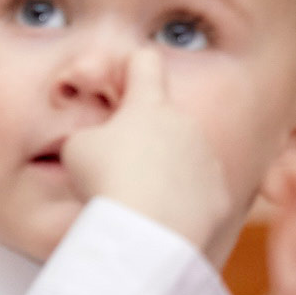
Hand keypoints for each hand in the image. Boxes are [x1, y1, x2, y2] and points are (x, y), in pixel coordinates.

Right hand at [60, 47, 228, 248]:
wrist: (145, 231)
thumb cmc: (106, 181)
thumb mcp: (76, 148)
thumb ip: (91, 133)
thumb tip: (100, 142)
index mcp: (150, 105)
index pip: (145, 62)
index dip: (131, 67)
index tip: (121, 85)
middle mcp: (185, 124)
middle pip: (164, 117)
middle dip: (144, 133)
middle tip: (118, 164)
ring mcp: (207, 158)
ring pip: (183, 153)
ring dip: (164, 167)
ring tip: (140, 197)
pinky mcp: (219, 192)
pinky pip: (198, 188)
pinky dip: (182, 199)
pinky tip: (161, 216)